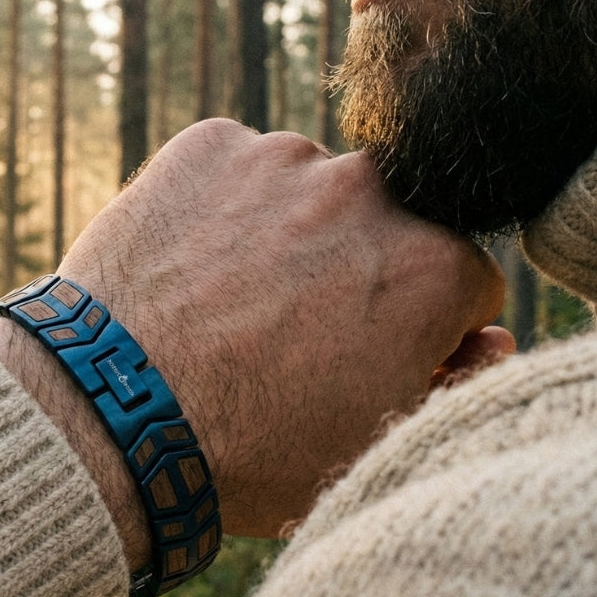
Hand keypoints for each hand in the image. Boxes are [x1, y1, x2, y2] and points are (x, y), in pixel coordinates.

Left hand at [54, 119, 505, 541]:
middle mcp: (370, 192)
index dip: (416, 326)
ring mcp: (283, 159)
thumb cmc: (245, 451)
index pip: (459, 282)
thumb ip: (444, 385)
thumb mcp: (367, 446)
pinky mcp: (208, 145)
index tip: (364, 353)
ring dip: (284, 236)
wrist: (112, 417)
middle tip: (284, 331)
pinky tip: (187, 268)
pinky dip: (220, 209)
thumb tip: (483, 340)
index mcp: (430, 268)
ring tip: (224, 305)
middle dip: (355, 272)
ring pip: (307, 193)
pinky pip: (236, 171)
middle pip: (386, 228)